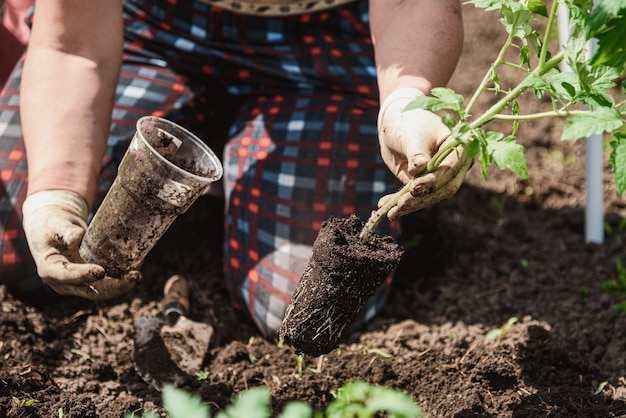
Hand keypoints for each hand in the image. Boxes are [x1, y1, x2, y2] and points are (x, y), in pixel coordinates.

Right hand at [22, 190, 140, 300]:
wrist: (55, 230)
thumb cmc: (52, 225)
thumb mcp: (53, 225)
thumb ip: (64, 231)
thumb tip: (77, 238)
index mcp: (50, 271)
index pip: (67, 276)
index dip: (84, 275)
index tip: (100, 271)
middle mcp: (66, 283)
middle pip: (91, 291)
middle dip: (115, 287)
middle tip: (135, 277)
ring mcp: (80, 284)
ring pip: (103, 290)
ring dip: (122, 285)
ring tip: (138, 275)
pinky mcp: (92, 280)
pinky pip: (109, 282)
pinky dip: (123, 277)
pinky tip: (136, 267)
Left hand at [377, 87, 472, 219]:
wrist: (395, 120)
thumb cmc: (408, 121)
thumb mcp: (412, 135)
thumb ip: (417, 153)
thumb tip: (419, 170)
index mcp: (459, 148)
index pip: (450, 169)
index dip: (433, 180)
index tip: (414, 187)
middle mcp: (454, 166)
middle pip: (442, 188)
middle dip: (422, 198)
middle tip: (401, 204)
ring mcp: (439, 177)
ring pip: (429, 197)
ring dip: (410, 206)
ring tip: (391, 212)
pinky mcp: (424, 184)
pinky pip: (416, 198)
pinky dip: (402, 205)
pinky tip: (389, 211)